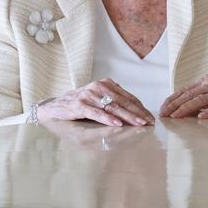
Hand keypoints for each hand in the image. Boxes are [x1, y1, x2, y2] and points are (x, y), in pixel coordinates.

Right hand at [36, 77, 153, 127]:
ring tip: (138, 123)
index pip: (128, 97)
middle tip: (149, 122)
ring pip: (112, 107)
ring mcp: (88, 95)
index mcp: (106, 83)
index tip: (150, 118)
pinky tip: (117, 123)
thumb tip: (136, 114)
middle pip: (122, 102)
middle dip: (138, 113)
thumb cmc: (82, 104)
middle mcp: (98, 86)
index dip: (140, 107)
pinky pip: (96, 112)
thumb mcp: (100, 99)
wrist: (57, 105)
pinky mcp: (79, 104)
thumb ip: (115, 103)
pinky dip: (107, 118)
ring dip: (127, 116)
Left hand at [162, 70, 207, 116]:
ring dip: (186, 109)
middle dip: (174, 105)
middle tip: (162, 114)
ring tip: (175, 116)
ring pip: (200, 100)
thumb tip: (188, 110)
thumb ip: (205, 97)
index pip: (185, 90)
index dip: (172, 99)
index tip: (161, 108)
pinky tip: (201, 118)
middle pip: (189, 94)